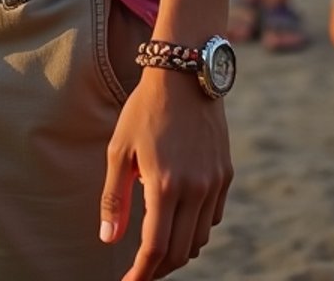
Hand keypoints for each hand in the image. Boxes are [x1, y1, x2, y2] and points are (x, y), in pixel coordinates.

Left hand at [100, 70, 231, 279]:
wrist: (185, 73)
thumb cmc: (145, 109)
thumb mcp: (119, 149)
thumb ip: (113, 198)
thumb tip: (108, 240)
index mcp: (165, 185)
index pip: (155, 249)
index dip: (141, 274)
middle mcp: (195, 189)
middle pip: (180, 251)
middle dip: (159, 268)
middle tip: (140, 270)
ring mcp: (214, 183)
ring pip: (199, 238)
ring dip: (178, 249)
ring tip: (156, 246)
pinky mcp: (225, 174)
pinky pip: (213, 218)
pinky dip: (196, 229)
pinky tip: (178, 219)